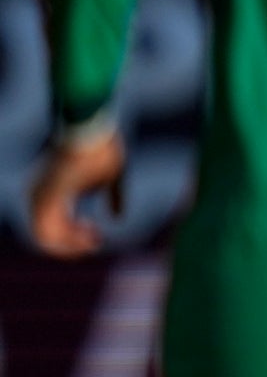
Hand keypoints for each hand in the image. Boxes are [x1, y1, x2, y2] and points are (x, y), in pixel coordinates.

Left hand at [28, 125, 125, 257]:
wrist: (91, 129)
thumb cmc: (103, 147)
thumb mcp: (113, 177)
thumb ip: (114, 197)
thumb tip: (117, 218)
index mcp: (52, 189)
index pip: (54, 224)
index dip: (76, 237)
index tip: (98, 235)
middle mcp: (39, 195)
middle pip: (48, 236)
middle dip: (73, 245)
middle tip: (97, 241)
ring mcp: (39, 197)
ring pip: (45, 239)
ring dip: (71, 247)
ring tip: (94, 240)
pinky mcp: (44, 198)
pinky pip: (46, 234)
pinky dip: (66, 242)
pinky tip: (88, 236)